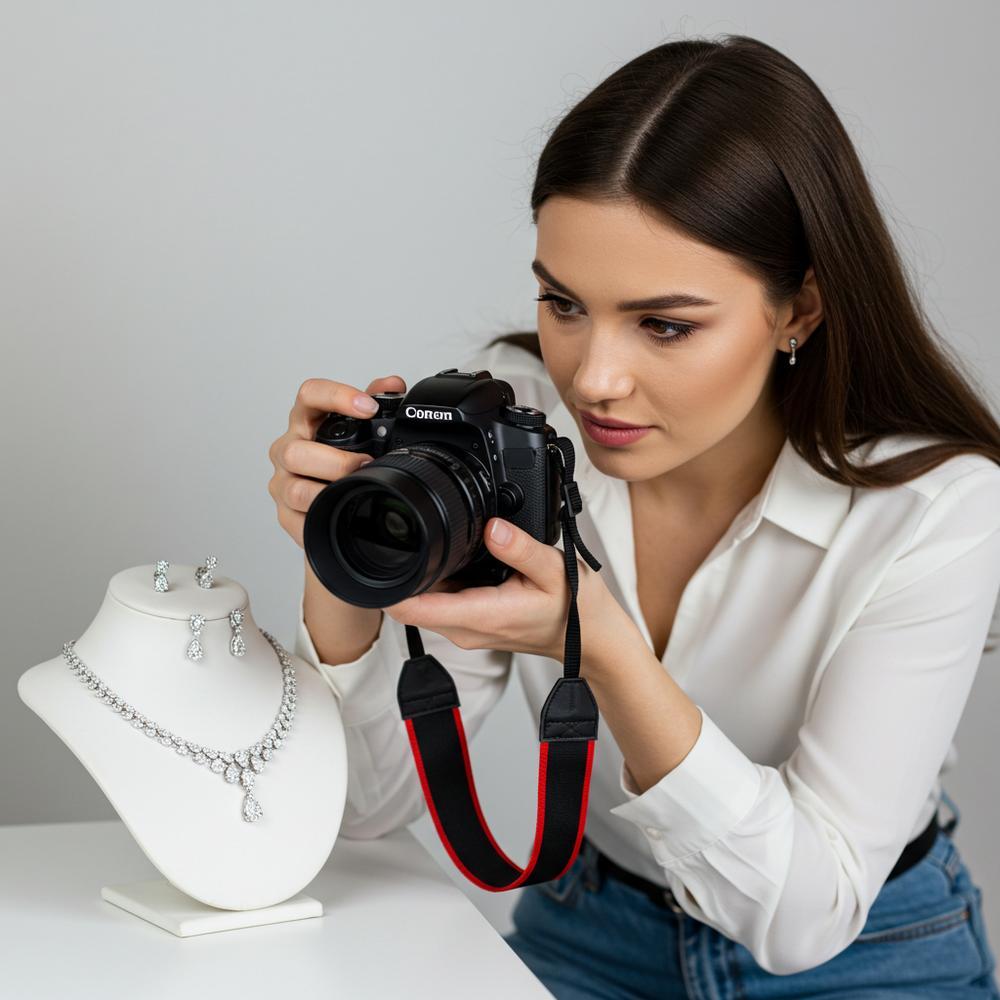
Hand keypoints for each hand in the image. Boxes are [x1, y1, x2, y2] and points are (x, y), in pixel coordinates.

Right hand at [268, 373, 405, 548]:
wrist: (335, 504)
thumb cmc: (344, 460)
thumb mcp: (362, 430)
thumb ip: (377, 403)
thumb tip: (393, 385)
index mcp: (306, 422)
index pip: (310, 395)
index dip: (338, 396)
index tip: (368, 407)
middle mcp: (288, 449)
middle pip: (296, 451)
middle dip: (336, 460)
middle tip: (366, 464)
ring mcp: (284, 483)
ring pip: (296, 489)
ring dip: (329, 490)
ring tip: (355, 490)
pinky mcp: (286, 514)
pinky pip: (299, 520)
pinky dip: (323, 517)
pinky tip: (341, 513)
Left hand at [383, 515, 627, 663]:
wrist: (592, 639)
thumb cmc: (578, 610)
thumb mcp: (557, 569)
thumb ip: (522, 548)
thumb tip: (493, 527)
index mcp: (481, 615)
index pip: (412, 609)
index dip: (387, 585)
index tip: (381, 556)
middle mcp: (466, 629)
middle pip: (409, 602)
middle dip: (402, 569)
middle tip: (411, 532)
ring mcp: (468, 629)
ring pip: (424, 601)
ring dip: (423, 574)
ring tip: (438, 542)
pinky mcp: (473, 624)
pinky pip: (442, 602)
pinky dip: (441, 581)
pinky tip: (460, 558)